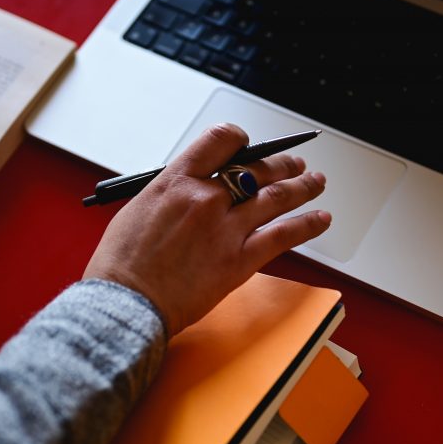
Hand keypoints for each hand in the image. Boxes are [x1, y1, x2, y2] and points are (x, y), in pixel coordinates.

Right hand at [83, 123, 330, 334]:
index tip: (248, 145)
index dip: (240, 139)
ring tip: (315, 181)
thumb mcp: (138, 210)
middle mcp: (205, 198)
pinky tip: (321, 219)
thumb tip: (190, 192)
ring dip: (302, 186)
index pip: (220, 141)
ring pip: (277, 197)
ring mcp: (227, 229)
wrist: (126, 304)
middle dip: (280, 164)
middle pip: (256, 169)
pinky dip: (307, 225)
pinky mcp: (240, 260)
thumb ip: (171, 195)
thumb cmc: (121, 265)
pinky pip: (284, 235)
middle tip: (293, 163)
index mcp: (176, 181)